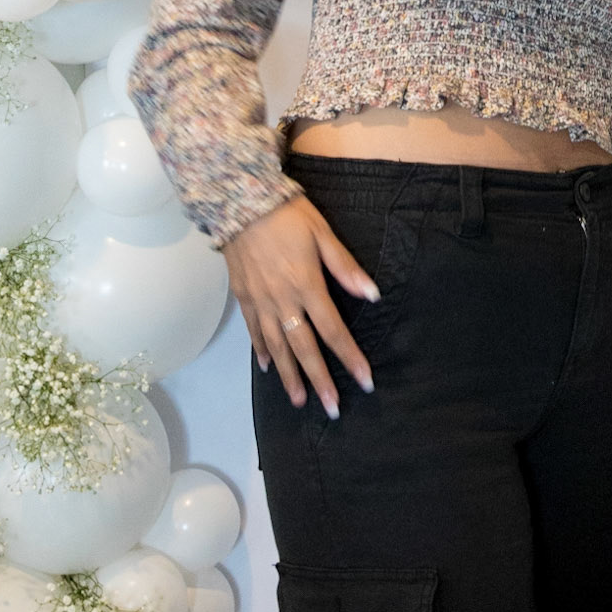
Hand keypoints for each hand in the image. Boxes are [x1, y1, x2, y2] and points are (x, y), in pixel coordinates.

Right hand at [223, 195, 379, 415]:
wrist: (239, 202)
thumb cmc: (287, 215)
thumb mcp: (323, 233)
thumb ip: (345, 266)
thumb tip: (372, 294)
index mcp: (307, 285)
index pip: (333, 330)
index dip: (349, 357)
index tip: (364, 381)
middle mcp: (283, 301)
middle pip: (305, 349)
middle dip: (320, 381)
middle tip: (333, 409)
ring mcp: (260, 303)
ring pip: (277, 348)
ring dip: (290, 376)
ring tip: (299, 401)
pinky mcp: (243, 298)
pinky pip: (254, 332)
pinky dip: (261, 351)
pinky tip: (268, 367)